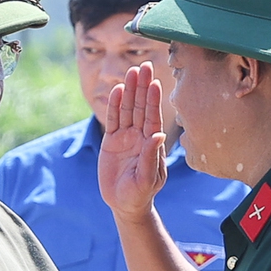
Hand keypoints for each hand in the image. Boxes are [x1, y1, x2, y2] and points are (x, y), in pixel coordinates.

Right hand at [98, 63, 168, 222]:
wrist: (125, 204)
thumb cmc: (140, 194)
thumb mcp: (147, 179)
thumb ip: (151, 157)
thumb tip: (158, 135)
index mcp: (152, 143)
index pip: (153, 117)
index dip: (153, 100)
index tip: (155, 82)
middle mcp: (140, 136)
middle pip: (142, 107)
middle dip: (143, 87)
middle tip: (145, 66)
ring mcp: (126, 136)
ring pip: (128, 109)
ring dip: (130, 90)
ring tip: (132, 71)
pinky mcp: (112, 140)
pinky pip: (114, 119)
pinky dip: (115, 105)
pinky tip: (118, 90)